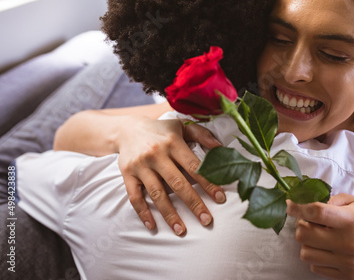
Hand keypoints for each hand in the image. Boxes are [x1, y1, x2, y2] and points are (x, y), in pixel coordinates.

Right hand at [117, 116, 224, 234]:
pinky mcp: (127, 174)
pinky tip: (153, 226)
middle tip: (207, 220)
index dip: (208, 183)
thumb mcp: (182, 126)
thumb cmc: (162, 131)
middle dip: (194, 203)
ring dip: (169, 214)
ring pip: (157, 194)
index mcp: (173, 142)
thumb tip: (222, 149)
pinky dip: (143, 212)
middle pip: (178, 183)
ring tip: (181, 231)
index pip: (194, 166)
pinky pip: (134, 197)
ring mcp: (141, 166)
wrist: (127, 129)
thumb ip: (203, 135)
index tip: (220, 199)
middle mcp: (156, 154)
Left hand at [286, 193, 353, 278]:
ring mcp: (347, 261)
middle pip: (304, 235)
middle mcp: (349, 242)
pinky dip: (316, 257)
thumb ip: (331, 200)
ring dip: (307, 243)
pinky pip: (315, 267)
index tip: (290, 205)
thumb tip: (307, 205)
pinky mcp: (347, 275)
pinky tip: (326, 250)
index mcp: (351, 220)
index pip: (317, 212)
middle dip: (301, 226)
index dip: (298, 208)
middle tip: (309, 223)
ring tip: (319, 237)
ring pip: (306, 253)